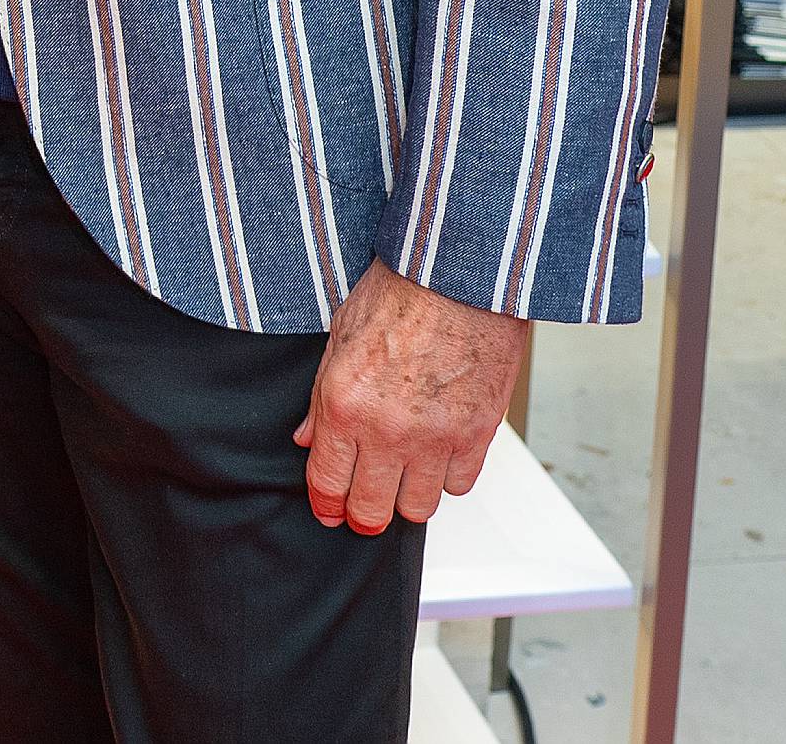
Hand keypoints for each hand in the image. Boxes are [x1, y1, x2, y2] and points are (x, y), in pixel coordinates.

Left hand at [294, 260, 525, 533]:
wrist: (461, 272)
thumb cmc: (402, 290)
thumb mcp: (341, 334)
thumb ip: (321, 397)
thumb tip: (307, 438)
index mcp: (344, 402)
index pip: (327, 481)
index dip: (326, 505)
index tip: (330, 511)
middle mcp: (387, 429)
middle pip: (371, 508)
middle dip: (363, 514)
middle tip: (365, 507)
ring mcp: (435, 436)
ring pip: (418, 507)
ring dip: (408, 496)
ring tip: (405, 477)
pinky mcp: (478, 434)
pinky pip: (459, 485)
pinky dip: (448, 476)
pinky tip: (440, 455)